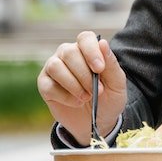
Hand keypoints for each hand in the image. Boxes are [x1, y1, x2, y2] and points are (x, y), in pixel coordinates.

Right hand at [37, 31, 126, 145]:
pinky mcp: (44, 84)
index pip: (85, 38)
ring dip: (73, 85)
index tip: (99, 69)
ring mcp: (53, 68)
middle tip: (96, 91)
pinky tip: (76, 103)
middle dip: (84, 75)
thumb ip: (111, 64)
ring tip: (86, 97)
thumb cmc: (108, 98)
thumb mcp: (117, 84)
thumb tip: (103, 43)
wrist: (97, 122)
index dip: (91, 51)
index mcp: (87, 49)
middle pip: (69, 53)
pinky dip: (64, 97)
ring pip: (56, 66)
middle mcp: (67, 54)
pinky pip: (48, 85)